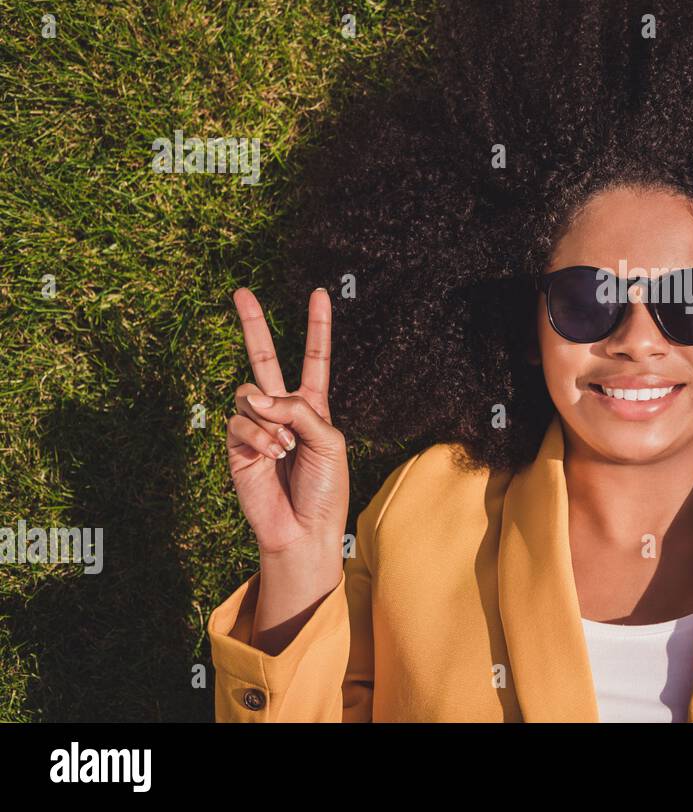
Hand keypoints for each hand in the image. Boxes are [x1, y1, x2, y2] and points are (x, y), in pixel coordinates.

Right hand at [226, 287, 347, 651]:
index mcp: (313, 405)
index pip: (315, 358)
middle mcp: (282, 409)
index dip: (317, 326)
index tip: (318, 293)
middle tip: (241, 291)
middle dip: (252, 324)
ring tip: (284, 450)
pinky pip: (240, 421)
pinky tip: (271, 456)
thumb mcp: (328, 441)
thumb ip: (299, 410)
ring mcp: (256, 425)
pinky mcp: (236, 444)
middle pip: (264, 357)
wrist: (303, 529)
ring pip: (249, 393)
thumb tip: (256, 395)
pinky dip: (258, 437)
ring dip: (270, 419)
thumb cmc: (325, 488)